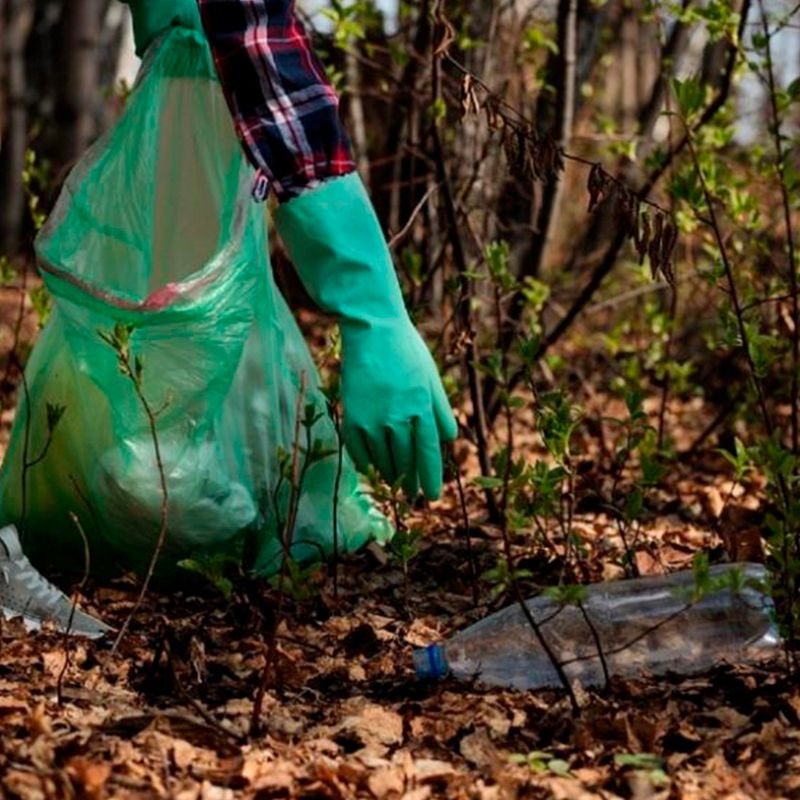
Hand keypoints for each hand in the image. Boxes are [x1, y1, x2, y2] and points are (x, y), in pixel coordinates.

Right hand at [340, 318, 456, 499]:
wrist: (371, 329)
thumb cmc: (407, 350)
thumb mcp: (431, 378)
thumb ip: (440, 410)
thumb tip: (448, 439)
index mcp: (421, 409)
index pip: (427, 454)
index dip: (430, 478)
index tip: (431, 496)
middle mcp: (398, 419)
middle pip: (405, 462)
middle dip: (409, 481)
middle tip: (412, 494)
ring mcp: (372, 420)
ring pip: (382, 460)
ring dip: (390, 475)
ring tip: (394, 484)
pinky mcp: (352, 416)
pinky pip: (359, 451)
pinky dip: (366, 463)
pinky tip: (372, 468)